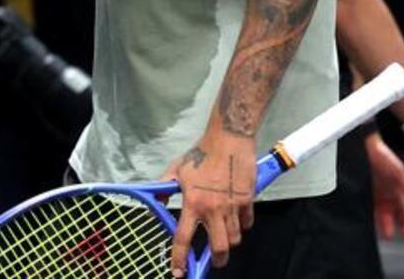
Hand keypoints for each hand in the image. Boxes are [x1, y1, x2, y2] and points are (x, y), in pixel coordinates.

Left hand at [164, 132, 256, 275]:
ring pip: (235, 238)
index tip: (179, 271)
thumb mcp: (177, 169)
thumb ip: (164, 186)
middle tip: (213, 261)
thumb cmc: (201, 153)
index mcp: (193, 203)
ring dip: (229, 243)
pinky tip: (237, 221)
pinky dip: (242, 225)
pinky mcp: (247, 199)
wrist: (228, 139)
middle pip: (219, 247)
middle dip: (217, 260)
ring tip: (224, 240)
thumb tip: (156, 197)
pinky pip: (247, 222)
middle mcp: (213, 209)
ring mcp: (233, 205)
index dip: (179, 258)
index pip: (183, 238)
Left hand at [365, 131, 403, 238]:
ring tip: (380, 230)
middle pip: (390, 210)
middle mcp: (386, 188)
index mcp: (397, 186)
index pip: (403, 207)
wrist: (364, 143)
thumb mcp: (399, 171)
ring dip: (381, 220)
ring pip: (379, 208)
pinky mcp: (363, 184)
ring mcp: (375, 187)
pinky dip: (369, 210)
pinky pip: (368, 201)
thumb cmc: (383, 153)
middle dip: (391, 223)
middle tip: (389, 234)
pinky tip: (367, 217)